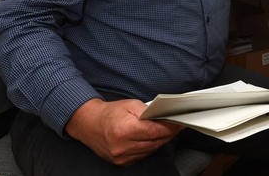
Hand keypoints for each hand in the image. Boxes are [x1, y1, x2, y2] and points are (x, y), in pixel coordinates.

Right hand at [65, 98, 182, 165]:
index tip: (179, 122)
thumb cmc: (109, 113)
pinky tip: (155, 139)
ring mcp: (121, 157)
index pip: (154, 131)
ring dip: (161, 141)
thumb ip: (148, 111)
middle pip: (154, 142)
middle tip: (178, 125)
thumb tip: (164, 116)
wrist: (88, 124)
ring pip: (150, 150)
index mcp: (124, 130)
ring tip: (168, 131)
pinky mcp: (121, 162)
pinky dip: (151, 147)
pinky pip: (143, 155)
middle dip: (168, 133)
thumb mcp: (130, 105)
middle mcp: (122, 147)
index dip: (169, 127)